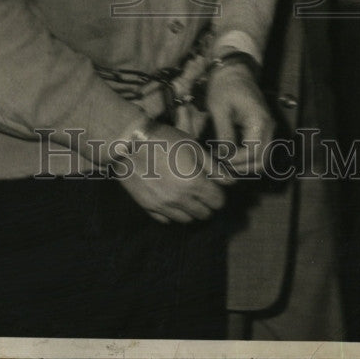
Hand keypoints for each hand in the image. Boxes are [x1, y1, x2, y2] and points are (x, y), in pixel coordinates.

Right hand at [115, 122, 231, 223]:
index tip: (214, 186)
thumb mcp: (193, 146)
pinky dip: (172, 212)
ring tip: (186, 194)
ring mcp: (163, 206)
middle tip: (201, 189)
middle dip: (207, 203)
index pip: (217, 202)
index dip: (219, 194)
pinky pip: (166, 220)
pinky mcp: (148, 207)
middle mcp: (180, 200)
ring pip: (186, 220)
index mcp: (194, 183)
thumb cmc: (164, 139)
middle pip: (204, 214)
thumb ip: (213, 167)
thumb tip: (230, 182)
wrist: (129, 143)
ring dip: (190, 209)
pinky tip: (170, 198)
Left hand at [206, 64, 273, 173]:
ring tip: (225, 161)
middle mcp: (268, 126)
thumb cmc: (224, 86)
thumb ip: (224, 134)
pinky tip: (230, 154)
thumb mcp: (219, 109)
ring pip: (262, 158)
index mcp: (259, 120)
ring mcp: (267, 128)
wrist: (233, 70)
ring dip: (245, 164)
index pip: (253, 153)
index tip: (220, 157)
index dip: (236, 160)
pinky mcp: (262, 128)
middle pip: (262, 160)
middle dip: (242, 166)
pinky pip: (259, 149)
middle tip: (222, 164)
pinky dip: (247, 157)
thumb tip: (225, 156)